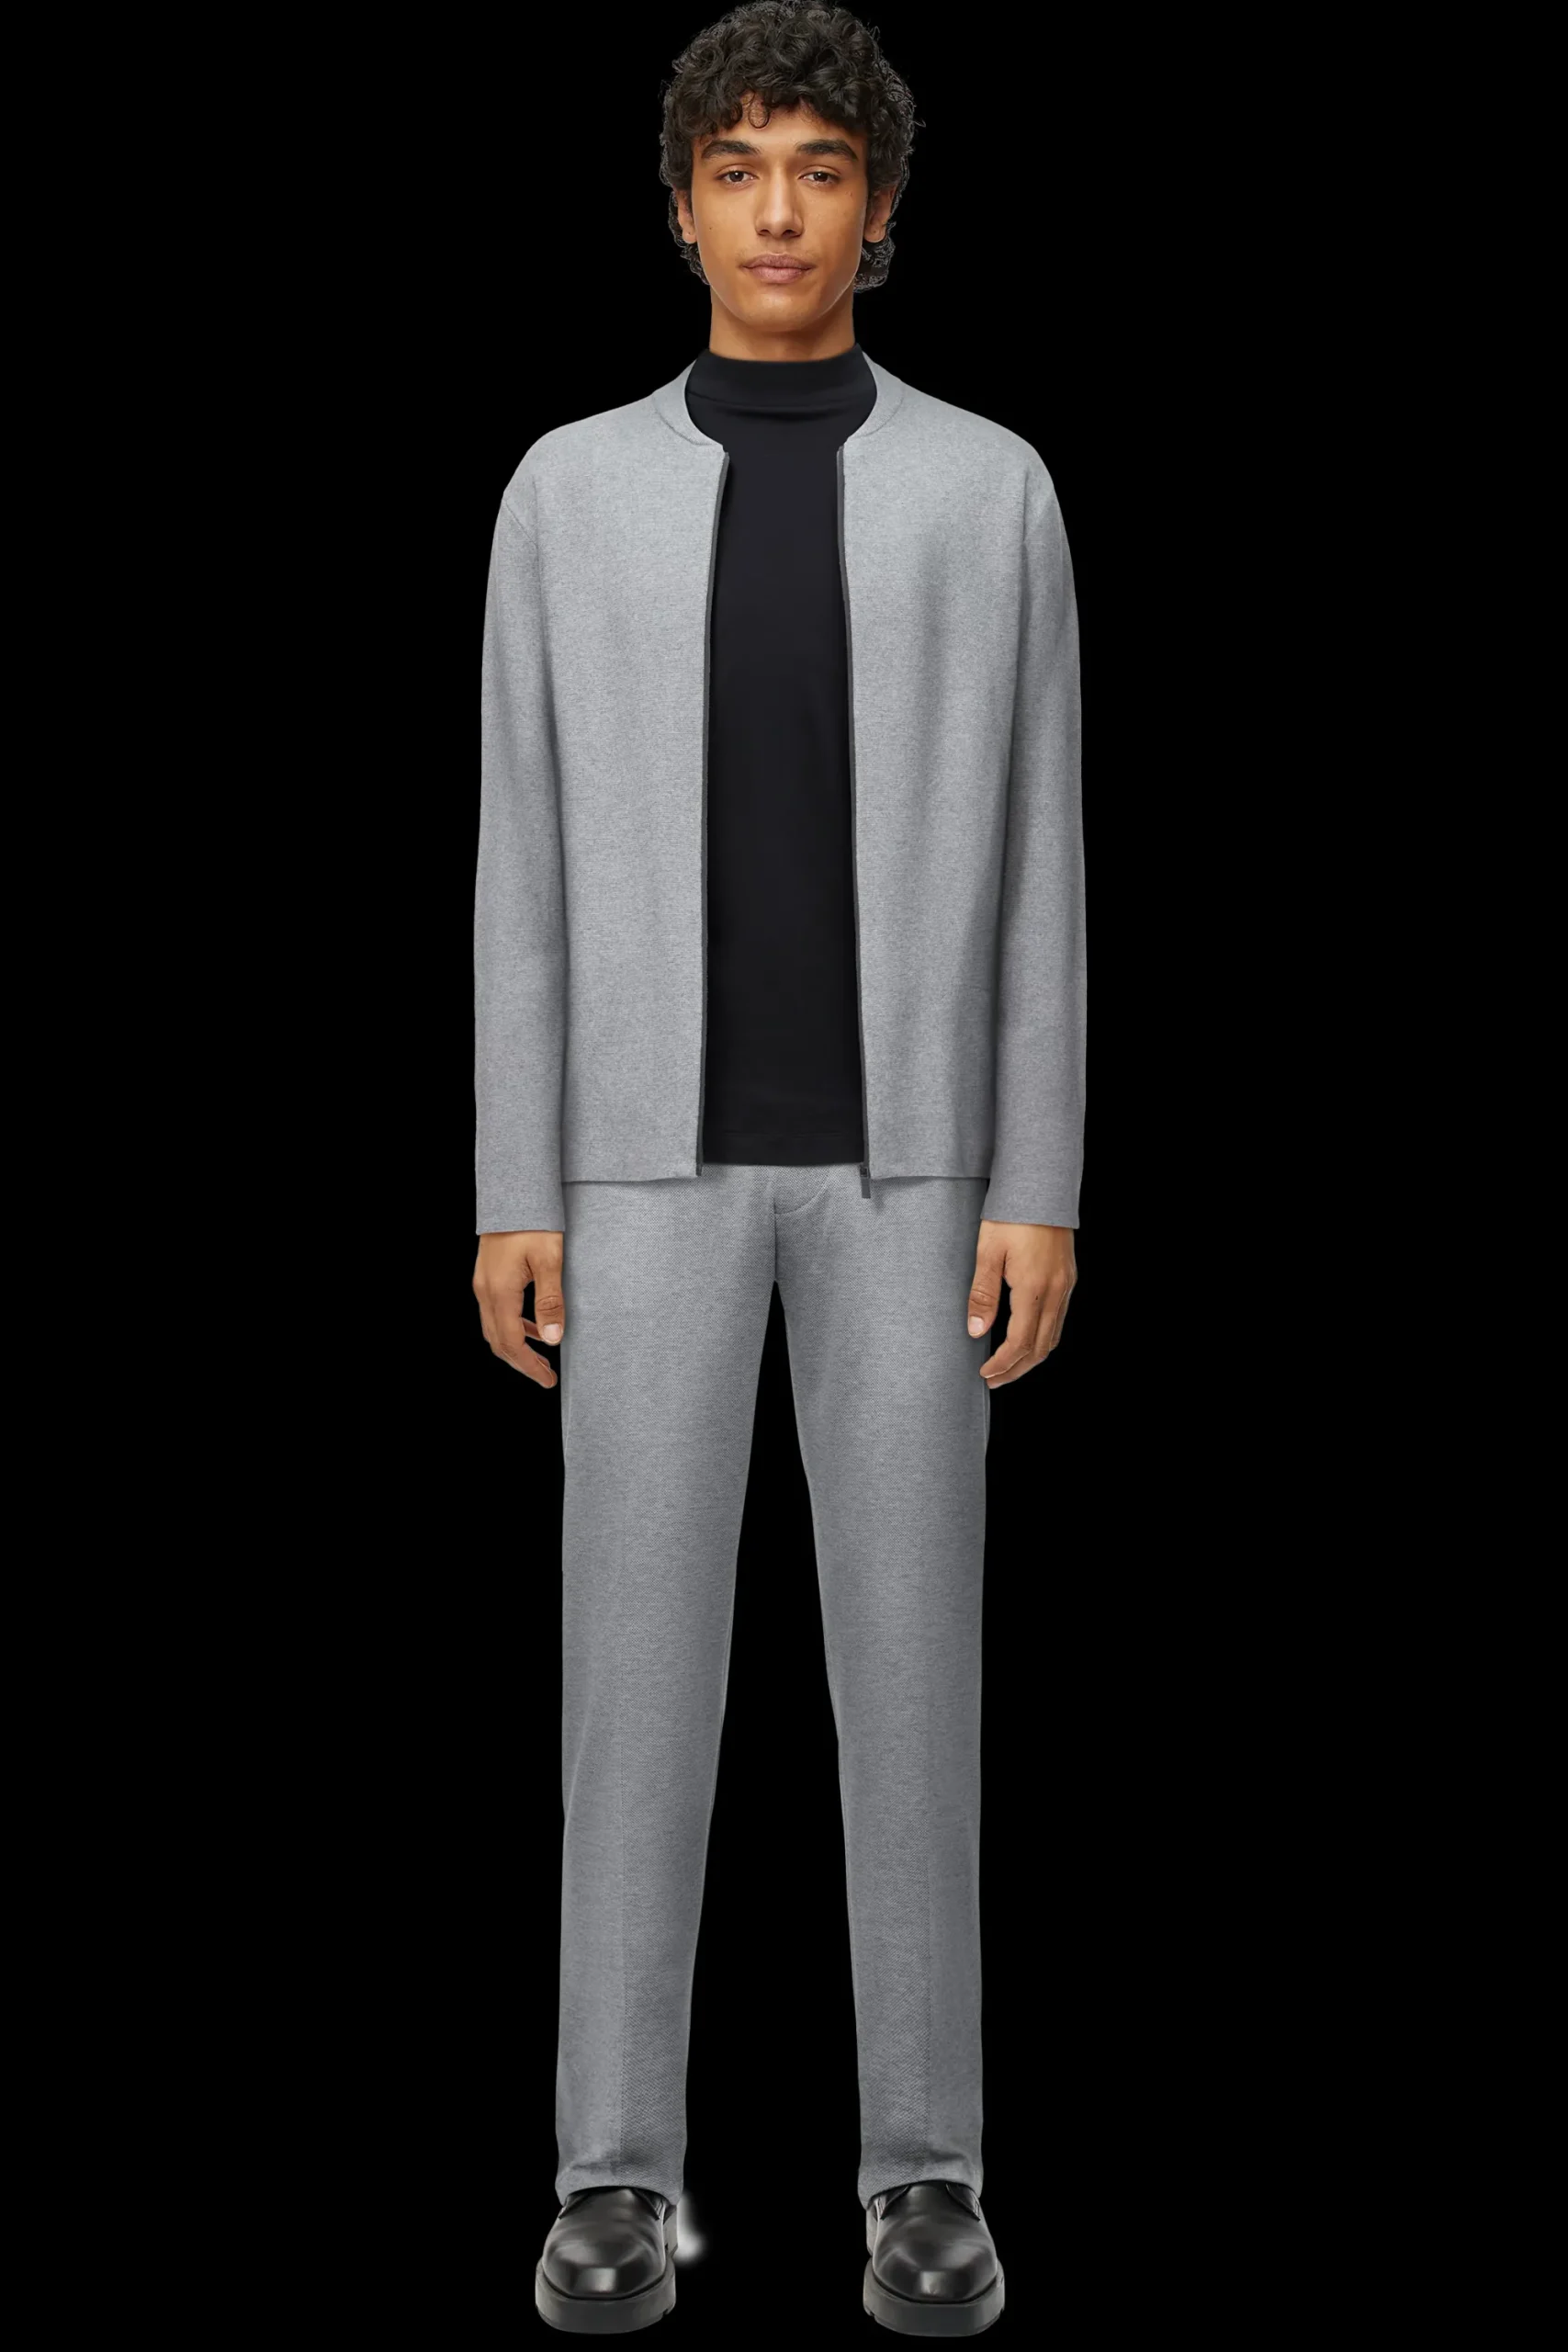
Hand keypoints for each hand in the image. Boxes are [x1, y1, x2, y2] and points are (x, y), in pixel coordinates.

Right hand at [473, 1230, 564, 1386]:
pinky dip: (513, 1327)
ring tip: (541, 1357)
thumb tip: (553, 1339)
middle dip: (521, 1362)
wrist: (514, 1192)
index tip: (547, 1380)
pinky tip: (533, 1326)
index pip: (511, 1343)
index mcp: (499, 1292)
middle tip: (545, 1376)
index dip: (529, 1366)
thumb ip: (550, 1301)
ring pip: (494, 1328)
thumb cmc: (534, 1222)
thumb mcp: (550, 1261)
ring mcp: (483, 1283)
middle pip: (498, 1341)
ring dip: (516, 1346)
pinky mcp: (487, 1276)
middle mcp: (485, 1291)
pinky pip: (496, 1312)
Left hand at [966, 1220, 1076, 1386]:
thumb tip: (976, 1331)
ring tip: (1009, 1366)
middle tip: (994, 1380)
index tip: (984, 1373)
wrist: (1041, 1187)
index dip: (1002, 1363)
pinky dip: (1043, 1338)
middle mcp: (1055, 1291)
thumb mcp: (988, 1252)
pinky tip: (1028, 1339)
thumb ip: (983, 1294)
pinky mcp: (1068, 1278)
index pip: (1019, 1341)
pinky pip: (1059, 1320)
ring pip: (1053, 1336)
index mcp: (1033, 1287)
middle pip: (1040, 1347)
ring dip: (1032, 1357)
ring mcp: (1065, 1285)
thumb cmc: (1011, 1215)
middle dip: (1017, 1369)